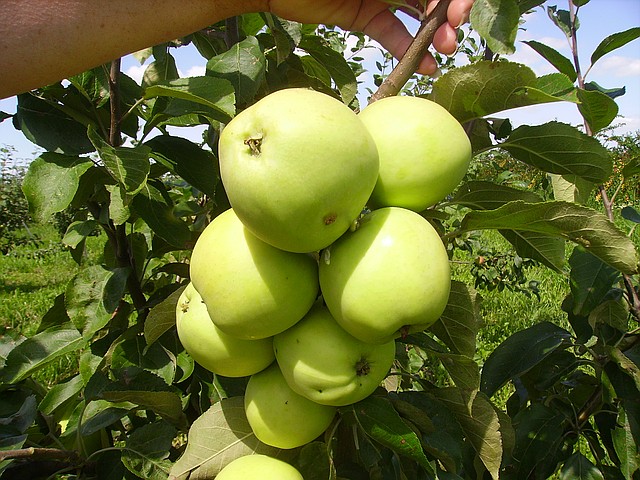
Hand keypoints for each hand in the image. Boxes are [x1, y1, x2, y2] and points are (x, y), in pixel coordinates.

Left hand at [268, 0, 473, 73]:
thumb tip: (434, 0)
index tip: (456, 15)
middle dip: (448, 17)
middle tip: (451, 38)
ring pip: (416, 17)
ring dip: (433, 36)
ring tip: (442, 53)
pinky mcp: (365, 17)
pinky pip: (392, 34)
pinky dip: (409, 51)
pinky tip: (424, 67)